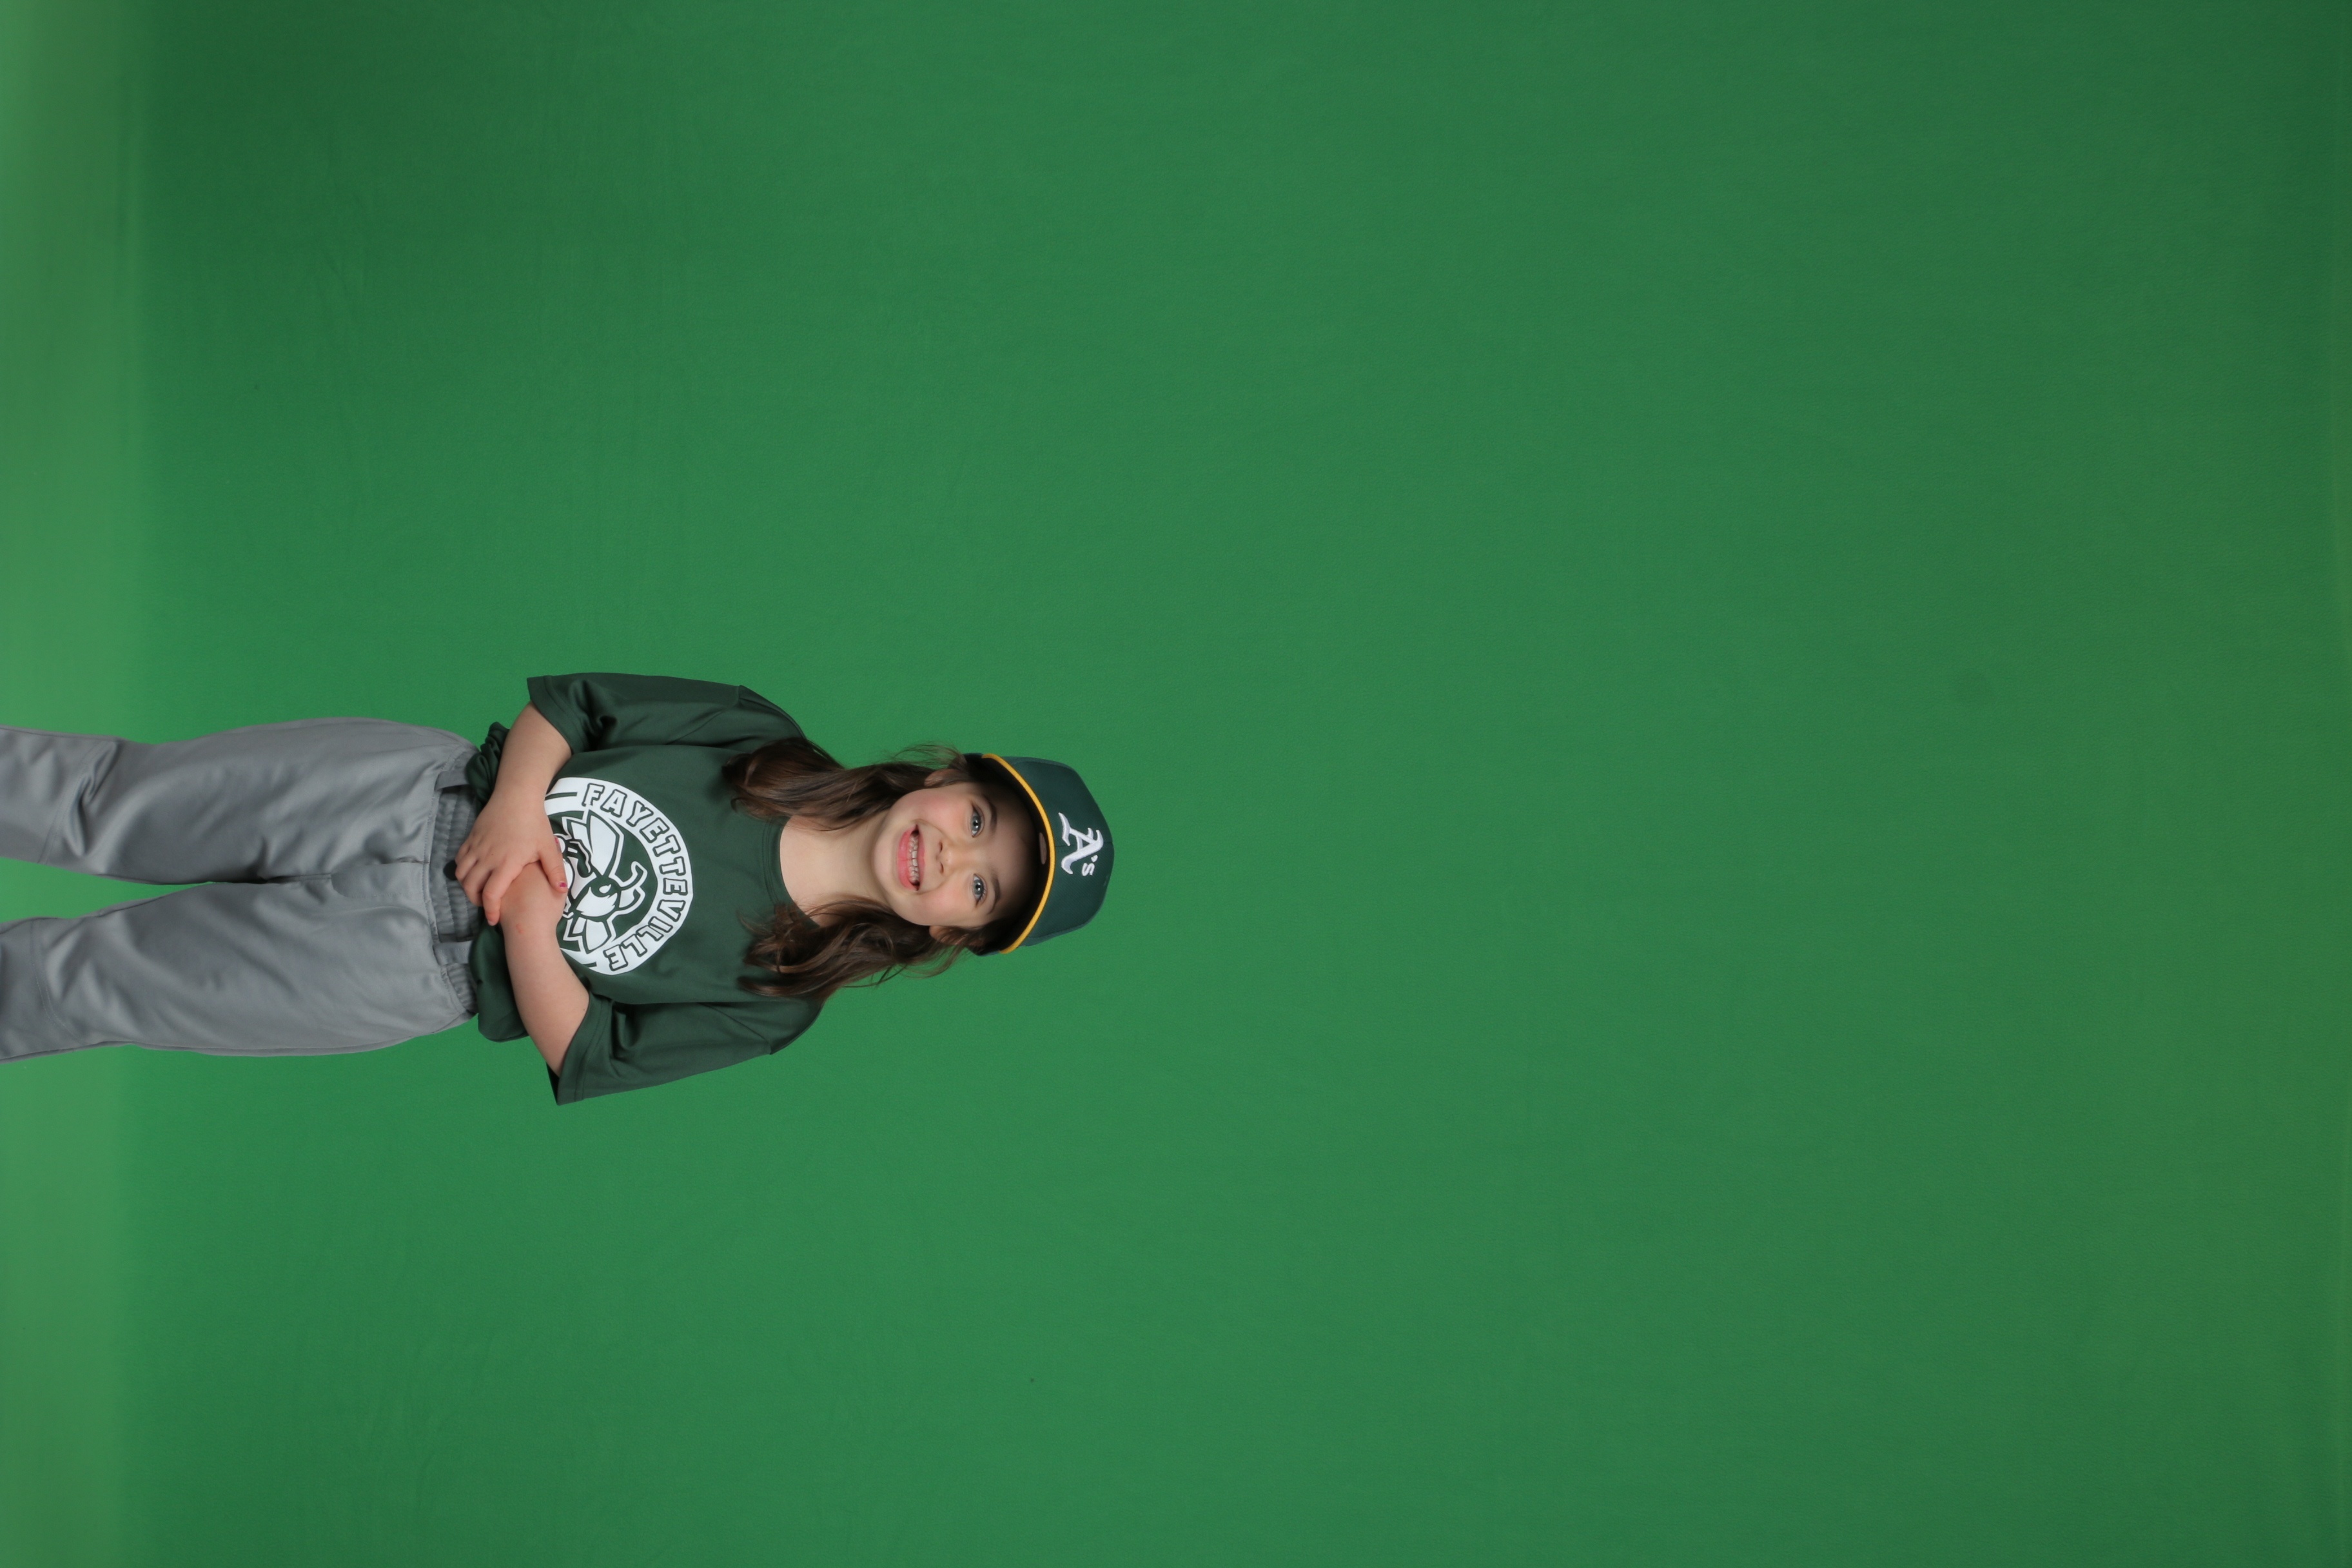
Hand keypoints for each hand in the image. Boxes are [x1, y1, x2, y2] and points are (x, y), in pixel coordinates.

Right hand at [455, 798, 569, 925]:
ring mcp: (476, 848)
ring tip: (479, 891)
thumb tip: (563, 891)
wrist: (517, 796)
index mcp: (506, 863)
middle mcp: (487, 858)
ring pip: (461, 875)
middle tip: (487, 906)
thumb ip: (555, 870)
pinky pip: (459, 860)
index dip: (491, 910)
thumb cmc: (535, 823)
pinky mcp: (470, 839)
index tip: (494, 919)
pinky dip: (462, 870)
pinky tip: (474, 873)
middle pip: (471, 888)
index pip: (492, 895)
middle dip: (476, 901)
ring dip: (467, 886)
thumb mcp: (548, 847)